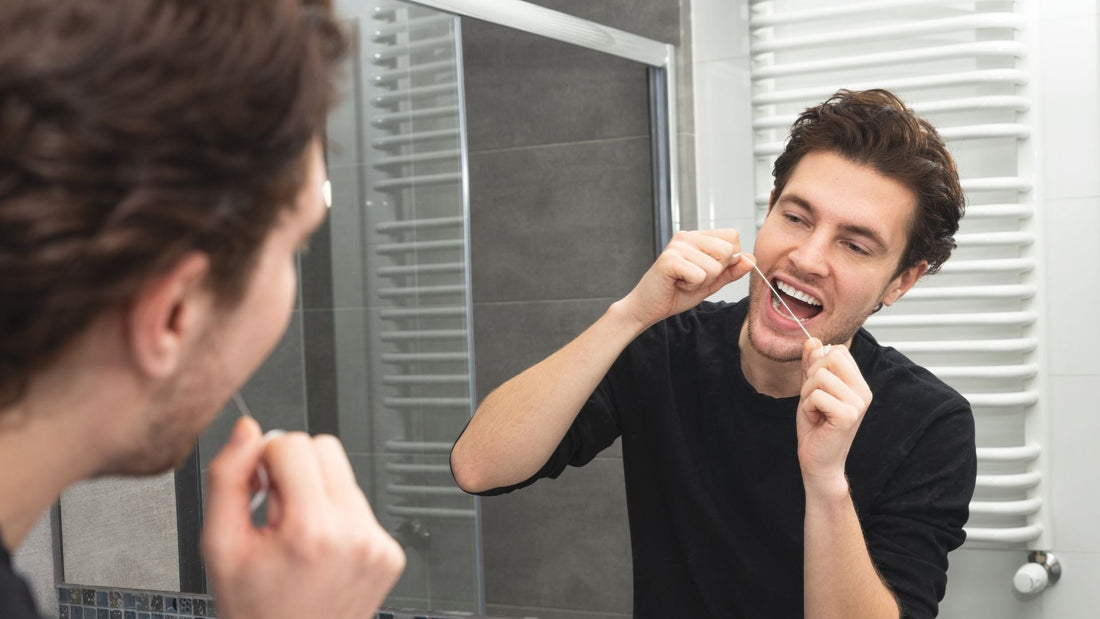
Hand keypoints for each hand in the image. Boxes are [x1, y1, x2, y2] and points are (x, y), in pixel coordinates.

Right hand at [202, 416, 404, 618]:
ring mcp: (377, 543)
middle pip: (326, 448)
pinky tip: (320, 551)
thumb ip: (226, 479)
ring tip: (296, 537)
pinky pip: (361, 507)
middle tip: (275, 510)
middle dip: (294, 469)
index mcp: (311, 529)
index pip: (294, 443)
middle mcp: (354, 533)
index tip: (257, 490)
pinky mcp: (390, 553)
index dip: (266, 461)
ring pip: (344, 476)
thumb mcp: (219, 547)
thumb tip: (246, 431)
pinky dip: (338, 520)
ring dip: (318, 495)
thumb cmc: (254, 611)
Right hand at [617, 229, 753, 328]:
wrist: (648, 307)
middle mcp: (687, 237)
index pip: (732, 237)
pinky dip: (692, 286)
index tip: (705, 270)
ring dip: (702, 282)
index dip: (727, 260)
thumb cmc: (675, 293)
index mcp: (697, 237)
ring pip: (715, 266)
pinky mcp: (670, 260)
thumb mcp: (711, 282)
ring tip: (684, 281)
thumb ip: (731, 271)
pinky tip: (677, 284)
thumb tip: (751, 258)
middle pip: (727, 250)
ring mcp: (677, 246)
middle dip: (716, 272)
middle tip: (693, 277)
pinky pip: (700, 275)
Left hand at [796, 338, 871, 498]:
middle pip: (830, 356)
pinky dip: (808, 407)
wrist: (818, 461)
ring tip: (816, 411)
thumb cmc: (816, 427)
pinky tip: (817, 420)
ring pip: (820, 376)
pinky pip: (816, 395)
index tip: (817, 387)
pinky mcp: (848, 415)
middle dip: (811, 376)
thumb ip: (811, 365)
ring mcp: (858, 403)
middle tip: (815, 400)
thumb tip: (812, 339)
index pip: (837, 350)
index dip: (818, 363)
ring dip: (807, 394)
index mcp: (858, 382)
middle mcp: (863, 390)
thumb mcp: (810, 390)